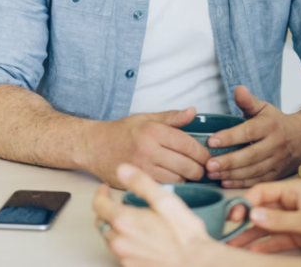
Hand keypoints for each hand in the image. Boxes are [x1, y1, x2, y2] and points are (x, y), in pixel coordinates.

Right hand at [79, 108, 210, 186]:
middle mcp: (149, 150)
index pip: (188, 145)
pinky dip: (173, 186)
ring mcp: (142, 168)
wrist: (93, 146)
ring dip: (187, 179)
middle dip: (199, 170)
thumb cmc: (120, 132)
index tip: (208, 158)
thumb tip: (193, 112)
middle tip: (204, 170)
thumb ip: (171, 117)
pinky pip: (163, 188)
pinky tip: (176, 181)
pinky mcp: (136, 182)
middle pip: (186, 165)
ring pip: (177, 180)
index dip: (203, 154)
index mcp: (153, 132)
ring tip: (191, 175)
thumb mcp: (146, 118)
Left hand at [93, 164, 228, 266]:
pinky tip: (140, 236)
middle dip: (106, 210)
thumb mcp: (165, 201)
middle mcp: (119, 241)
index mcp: (124, 221)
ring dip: (115, 226)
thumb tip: (123, 169)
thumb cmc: (184, 235)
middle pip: (102, 222)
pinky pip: (121, 251)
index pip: (99, 205)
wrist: (196, 263)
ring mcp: (124, 256)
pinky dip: (124, 240)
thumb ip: (141, 183)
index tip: (106, 188)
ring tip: (131, 219)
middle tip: (117, 202)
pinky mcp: (131, 266)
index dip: (101, 193)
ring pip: (110, 237)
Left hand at [206, 86, 300, 187]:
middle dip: (228, 162)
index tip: (211, 141)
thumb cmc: (277, 122)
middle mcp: (275, 144)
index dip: (229, 137)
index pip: (248, 132)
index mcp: (270, 125)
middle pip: (250, 155)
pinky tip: (225, 182)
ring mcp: (277, 161)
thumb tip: (238, 89)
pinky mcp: (277, 174)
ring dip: (231, 175)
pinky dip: (241, 184)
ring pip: (253, 171)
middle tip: (208, 165)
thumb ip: (248, 101)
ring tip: (212, 174)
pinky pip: (258, 180)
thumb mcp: (264, 108)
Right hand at [228, 179, 300, 255]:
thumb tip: (252, 214)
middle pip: (260, 209)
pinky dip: (262, 245)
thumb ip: (279, 220)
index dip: (245, 202)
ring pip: (265, 226)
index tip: (233, 215)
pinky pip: (275, 239)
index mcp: (294, 190)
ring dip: (249, 235)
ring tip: (231, 243)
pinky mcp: (298, 236)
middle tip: (226, 229)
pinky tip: (249, 250)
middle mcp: (291, 203)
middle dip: (242, 219)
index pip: (262, 191)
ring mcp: (293, 220)